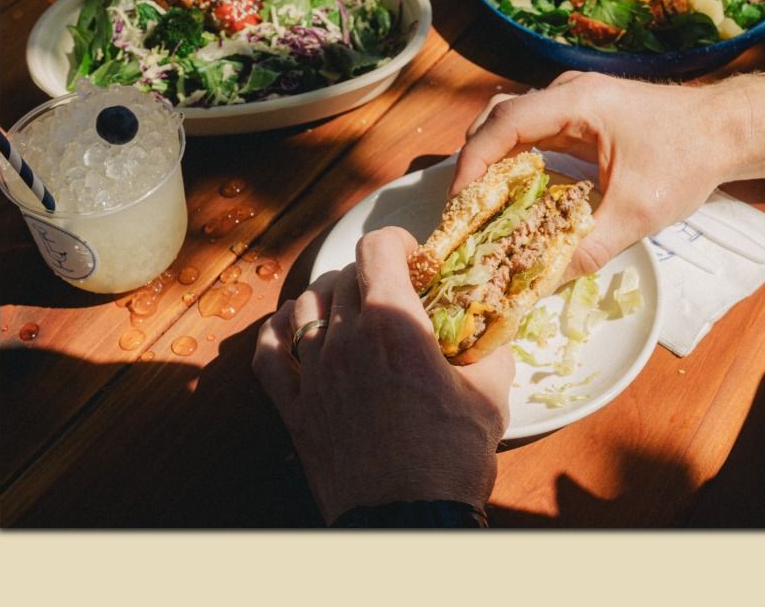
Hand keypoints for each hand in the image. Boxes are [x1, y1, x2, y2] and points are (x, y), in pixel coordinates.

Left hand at [253, 227, 510, 522]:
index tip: (409, 254)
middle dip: (369, 274)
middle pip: (343, 277)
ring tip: (345, 306)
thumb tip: (495, 332)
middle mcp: (344, 339)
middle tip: (390, 289)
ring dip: (325, 298)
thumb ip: (491, 352)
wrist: (409, 521)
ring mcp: (311, 372)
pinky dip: (277, 333)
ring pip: (304, 307)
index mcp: (393, 325)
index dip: (395, 242)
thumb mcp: (490, 398)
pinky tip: (290, 329)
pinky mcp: (292, 406)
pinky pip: (268, 353)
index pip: (377, 250)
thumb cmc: (451, 460)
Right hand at [452, 72, 739, 276]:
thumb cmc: (687, 160)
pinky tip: (522, 190)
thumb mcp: (637, 211)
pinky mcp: (582, 112)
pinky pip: (534, 129)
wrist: (729, 130)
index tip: (461, 203)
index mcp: (574, 104)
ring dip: (495, 159)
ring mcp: (573, 99)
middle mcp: (566, 93)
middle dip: (476, 163)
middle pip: (497, 119)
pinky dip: (517, 157)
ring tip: (490, 203)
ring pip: (512, 122)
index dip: (474, 163)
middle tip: (470, 209)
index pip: (503, 126)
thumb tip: (542, 284)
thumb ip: (588, 247)